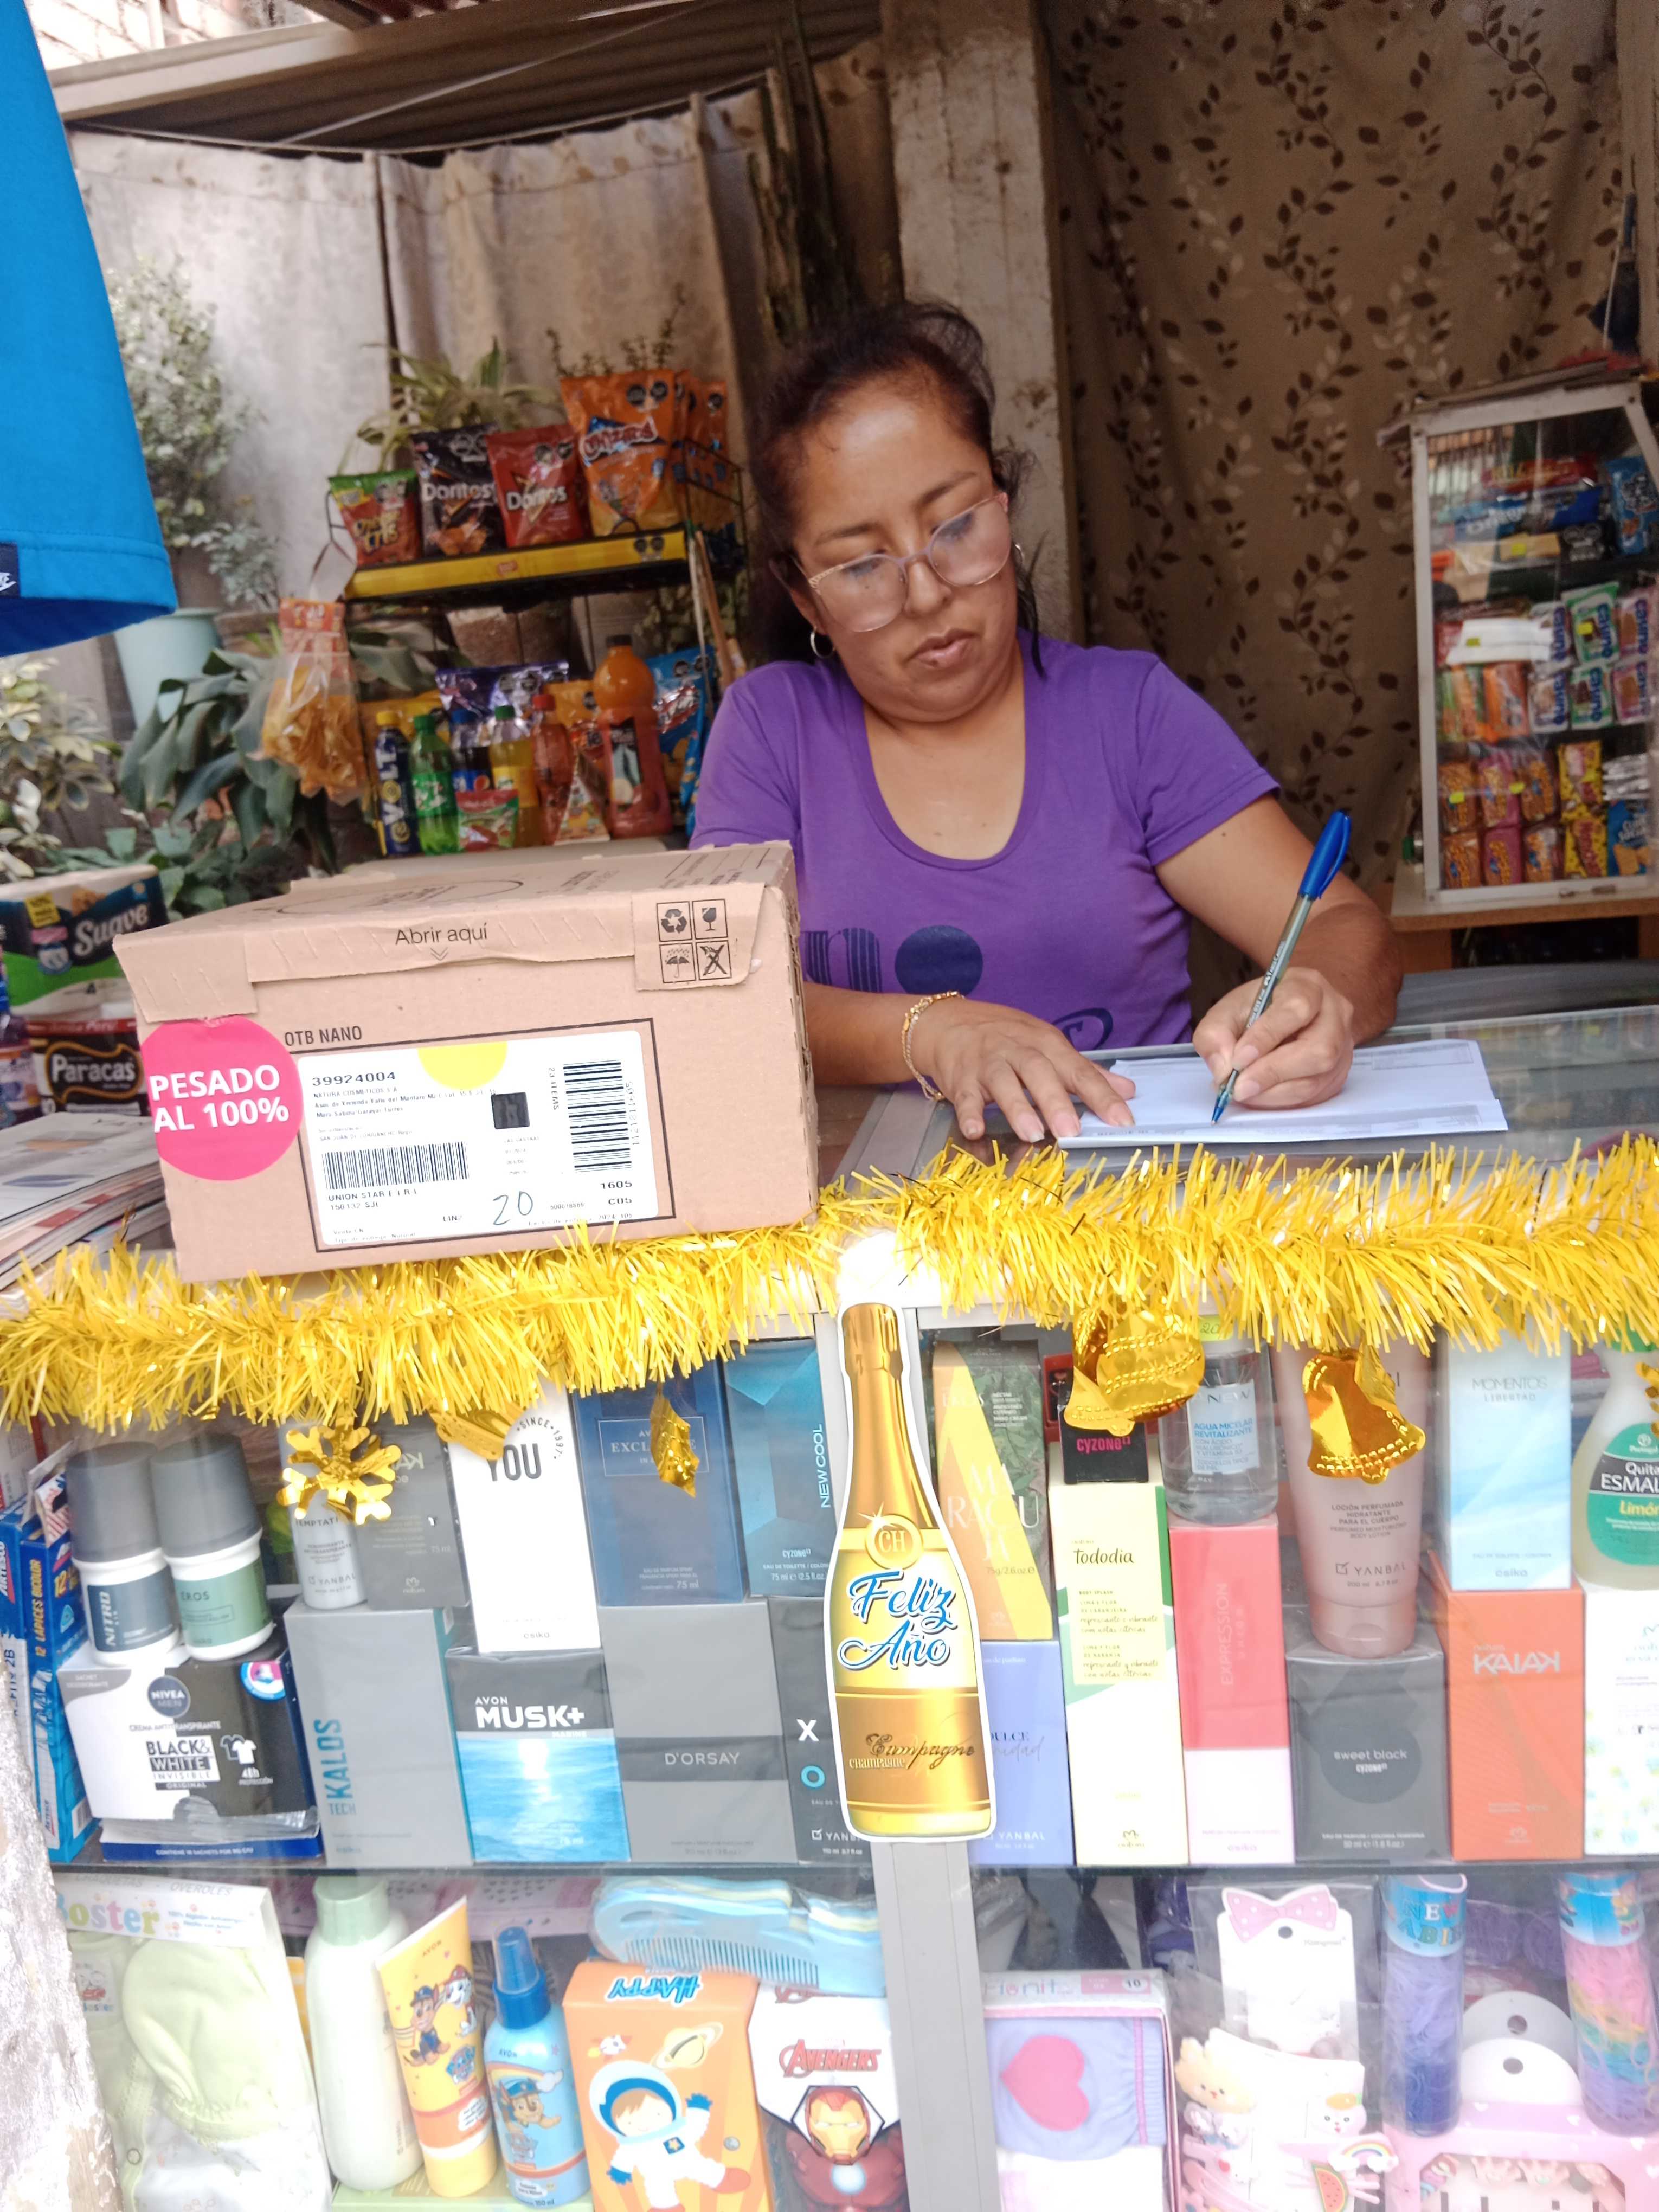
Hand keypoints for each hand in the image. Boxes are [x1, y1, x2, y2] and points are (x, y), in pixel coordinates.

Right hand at [908, 997, 1134, 1141]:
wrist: (950, 1023)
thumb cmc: (1006, 1038)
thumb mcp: (1049, 1046)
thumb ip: (1086, 1072)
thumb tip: (1128, 1090)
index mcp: (1047, 1045)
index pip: (1079, 1071)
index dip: (1102, 1096)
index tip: (1122, 1120)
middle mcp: (1018, 1051)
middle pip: (1039, 1073)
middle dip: (1056, 1101)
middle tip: (1071, 1130)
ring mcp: (988, 1063)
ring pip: (1003, 1082)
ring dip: (1017, 1107)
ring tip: (1032, 1132)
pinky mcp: (961, 1078)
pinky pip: (965, 1096)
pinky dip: (969, 1112)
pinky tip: (975, 1130)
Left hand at [1193, 965, 1355, 1109]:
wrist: (1285, 1017)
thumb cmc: (1258, 1010)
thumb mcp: (1227, 1010)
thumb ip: (1216, 1034)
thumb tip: (1223, 1069)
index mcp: (1309, 986)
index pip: (1296, 1009)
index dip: (1267, 1037)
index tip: (1238, 1059)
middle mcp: (1335, 1015)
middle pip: (1318, 1050)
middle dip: (1273, 1073)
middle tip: (1238, 1087)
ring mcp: (1343, 1047)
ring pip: (1316, 1079)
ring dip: (1273, 1093)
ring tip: (1242, 1092)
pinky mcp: (1338, 1075)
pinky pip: (1314, 1097)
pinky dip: (1281, 1102)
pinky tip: (1259, 1096)